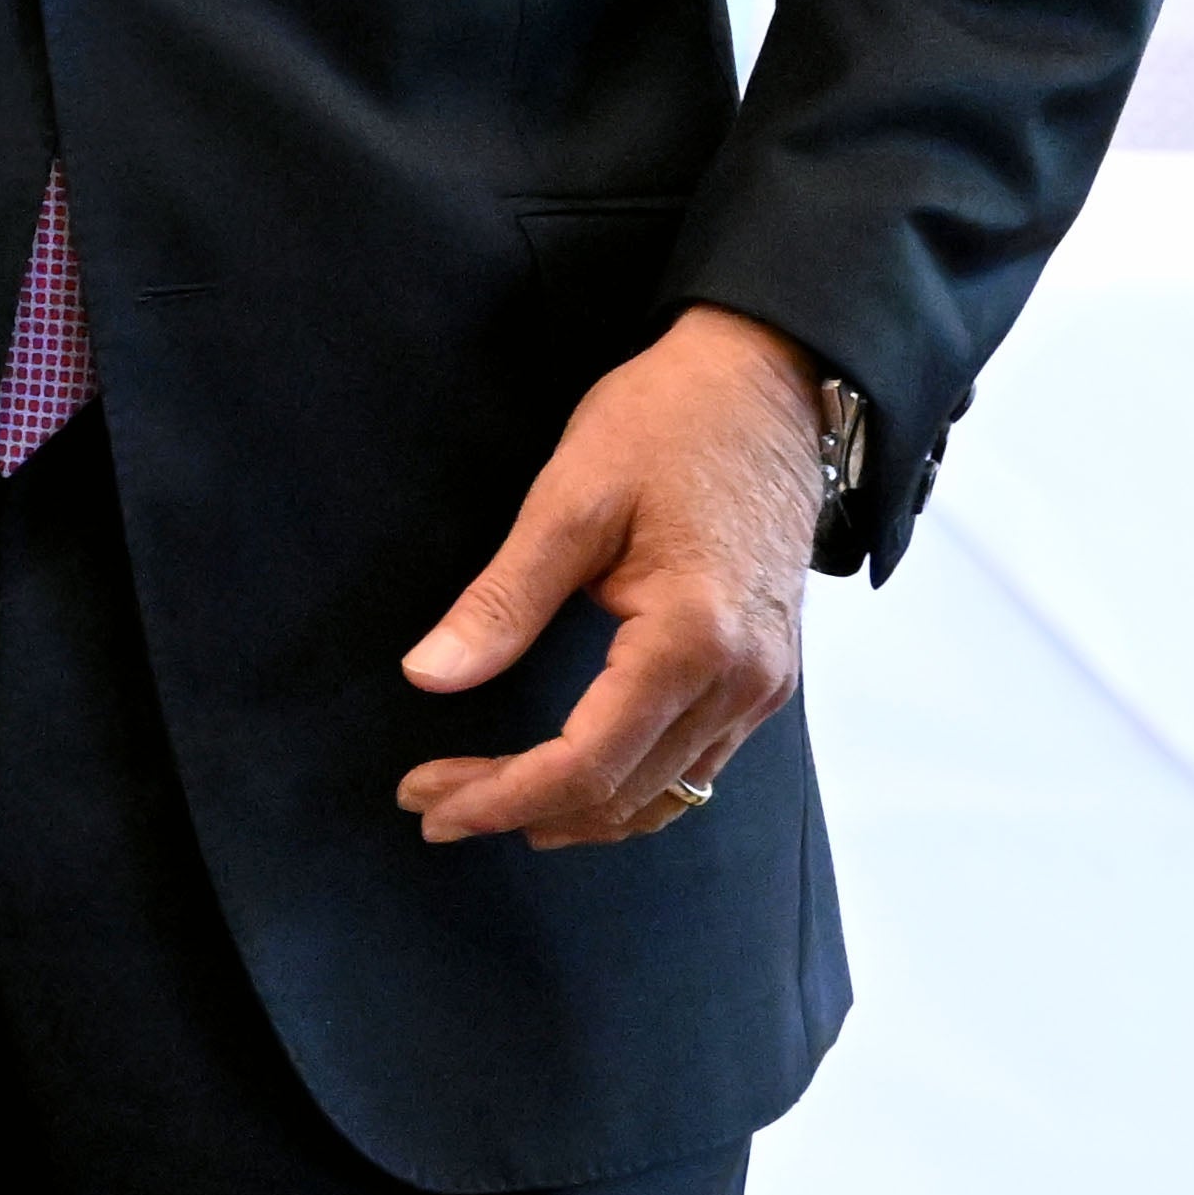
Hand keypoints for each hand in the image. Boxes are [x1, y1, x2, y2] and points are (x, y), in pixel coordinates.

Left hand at [391, 305, 827, 848]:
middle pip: (621, 794)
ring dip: (574, 813)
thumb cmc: (669, 422)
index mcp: (693, 640)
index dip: (499, 795)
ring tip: (486, 804)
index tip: (426, 799)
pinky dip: (628, 788)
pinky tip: (574, 781)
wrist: (767, 381)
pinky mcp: (767, 675)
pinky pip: (695, 766)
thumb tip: (428, 677)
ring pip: (664, 797)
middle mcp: (742, 682)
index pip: (587, 764)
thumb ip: (503, 601)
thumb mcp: (570, 499)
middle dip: (518, 809)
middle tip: (430, 801)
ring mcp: (764, 685)